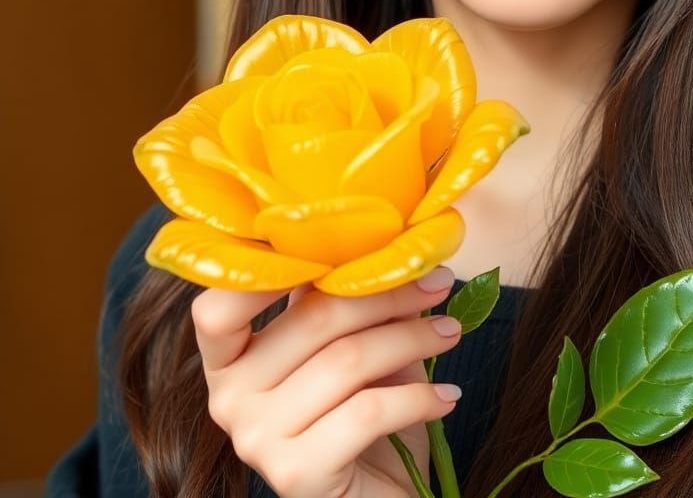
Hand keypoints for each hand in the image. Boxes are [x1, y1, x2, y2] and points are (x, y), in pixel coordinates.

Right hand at [190, 266, 462, 497]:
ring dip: (414, 338)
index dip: (268, 271)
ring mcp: (255, 439)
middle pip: (313, 318)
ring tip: (451, 332)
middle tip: (439, 282)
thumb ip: (346, 297)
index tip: (340, 242)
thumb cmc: (362, 411)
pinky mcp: (295, 474)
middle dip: (388, 294)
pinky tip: (447, 396)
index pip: (219, 306)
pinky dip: (419, 397)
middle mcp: (227, 397)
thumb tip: (389, 241)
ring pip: (347, 360)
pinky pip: (368, 411)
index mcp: (229, 358)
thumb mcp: (352, 343)